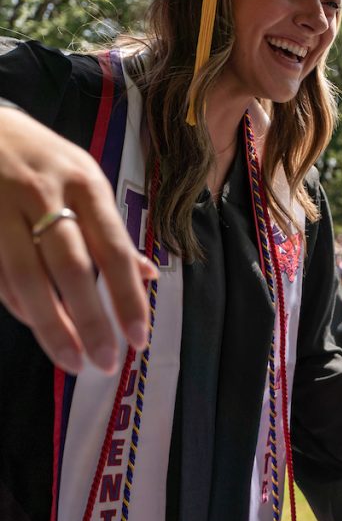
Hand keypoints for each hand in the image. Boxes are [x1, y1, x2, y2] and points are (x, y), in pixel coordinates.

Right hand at [0, 108, 156, 374]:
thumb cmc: (42, 158)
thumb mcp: (84, 178)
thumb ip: (110, 229)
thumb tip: (147, 275)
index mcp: (86, 184)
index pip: (114, 250)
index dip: (127, 298)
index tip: (139, 338)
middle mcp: (45, 194)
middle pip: (72, 270)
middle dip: (91, 322)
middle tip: (105, 362)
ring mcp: (1, 208)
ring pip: (28, 279)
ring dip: (52, 327)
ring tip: (73, 360)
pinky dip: (19, 306)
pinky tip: (38, 326)